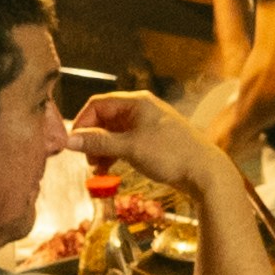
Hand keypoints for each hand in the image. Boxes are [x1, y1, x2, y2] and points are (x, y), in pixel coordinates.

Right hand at [75, 90, 236, 206]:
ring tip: (96, 168)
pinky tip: (108, 170)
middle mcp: (142, 110)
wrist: (205, 172)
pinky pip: (125, 143)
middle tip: (85, 159)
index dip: (82, 122)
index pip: (98, 104)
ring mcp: (147, 125)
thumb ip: (99, 143)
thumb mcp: (131, 148)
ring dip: (102, 149)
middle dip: (92, 139)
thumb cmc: (171, 154)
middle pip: (105, 119)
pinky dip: (114, 154)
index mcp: (137, 103)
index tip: (72, 142)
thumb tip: (69, 140)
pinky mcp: (152, 141)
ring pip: (114, 133)